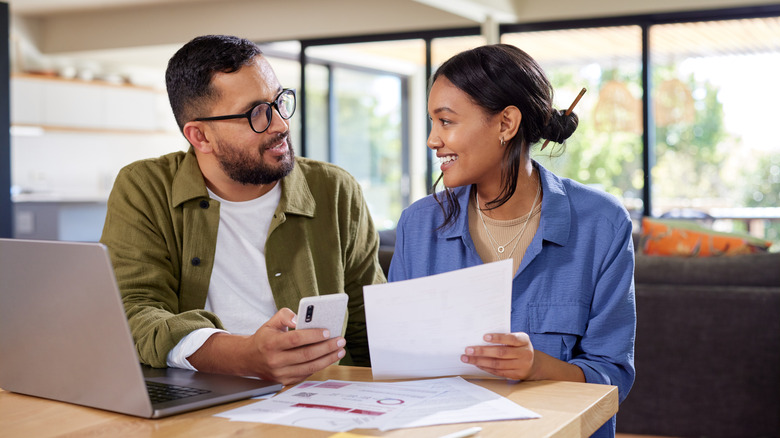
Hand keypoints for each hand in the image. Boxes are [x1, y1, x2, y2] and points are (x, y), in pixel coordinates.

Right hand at [187, 308, 345, 384]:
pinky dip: (320, 366)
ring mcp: (280, 373)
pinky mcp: (285, 381)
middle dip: (327, 347)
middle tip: (340, 340)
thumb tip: (299, 318)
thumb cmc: (264, 339)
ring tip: (340, 350)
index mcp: (271, 344)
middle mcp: (275, 361)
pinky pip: (307, 374)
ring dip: (328, 359)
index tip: (328, 331)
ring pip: (309, 367)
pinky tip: (329, 358)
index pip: (295, 339)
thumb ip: (285, 315)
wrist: (248, 359)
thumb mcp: (270, 323)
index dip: (313, 335)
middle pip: (306, 355)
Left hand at [461, 332, 536, 380]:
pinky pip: (498, 372)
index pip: (511, 338)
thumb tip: (480, 338)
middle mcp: (525, 353)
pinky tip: (477, 364)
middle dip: (482, 351)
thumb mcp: (517, 339)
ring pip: (498, 364)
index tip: (484, 337)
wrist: (533, 363)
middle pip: (501, 352)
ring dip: (480, 361)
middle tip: (468, 350)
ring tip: (467, 358)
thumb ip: (504, 338)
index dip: (498, 338)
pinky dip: (486, 368)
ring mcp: (522, 366)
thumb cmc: (518, 347)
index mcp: (524, 340)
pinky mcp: (516, 375)